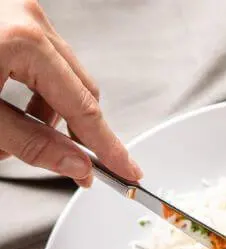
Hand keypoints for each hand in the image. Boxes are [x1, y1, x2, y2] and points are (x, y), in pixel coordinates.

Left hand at [0, 0, 141, 185]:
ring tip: (11, 131)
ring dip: (47, 112)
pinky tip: (5, 104)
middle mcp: (29, 18)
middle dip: (73, 130)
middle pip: (80, 89)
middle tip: (67, 162)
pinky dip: (31, 91)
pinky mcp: (8, 16)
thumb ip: (32, 145)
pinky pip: (40, 61)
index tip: (128, 171)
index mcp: (24, 41)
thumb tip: (77, 166)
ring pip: (61, 76)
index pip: (85, 108)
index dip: (109, 147)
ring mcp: (19, 12)